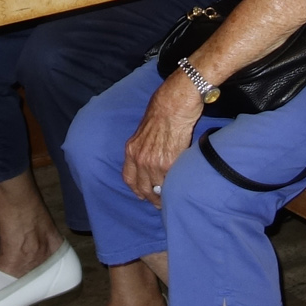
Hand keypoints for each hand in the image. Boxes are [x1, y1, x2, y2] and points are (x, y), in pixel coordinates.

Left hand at [122, 76, 204, 207]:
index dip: (136, 189)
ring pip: (156, 188)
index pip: (129, 178)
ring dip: (162, 195)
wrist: (173, 104)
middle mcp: (139, 159)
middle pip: (142, 188)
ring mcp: (153, 162)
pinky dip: (173, 186)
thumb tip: (150, 159)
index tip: (142, 194)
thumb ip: (143, 147)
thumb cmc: (161, 112)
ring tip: (169, 198)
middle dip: (150, 197)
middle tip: (158, 202)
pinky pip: (169, 181)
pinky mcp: (168, 163)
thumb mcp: (143, 131)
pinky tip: (177, 187)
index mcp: (131, 150)